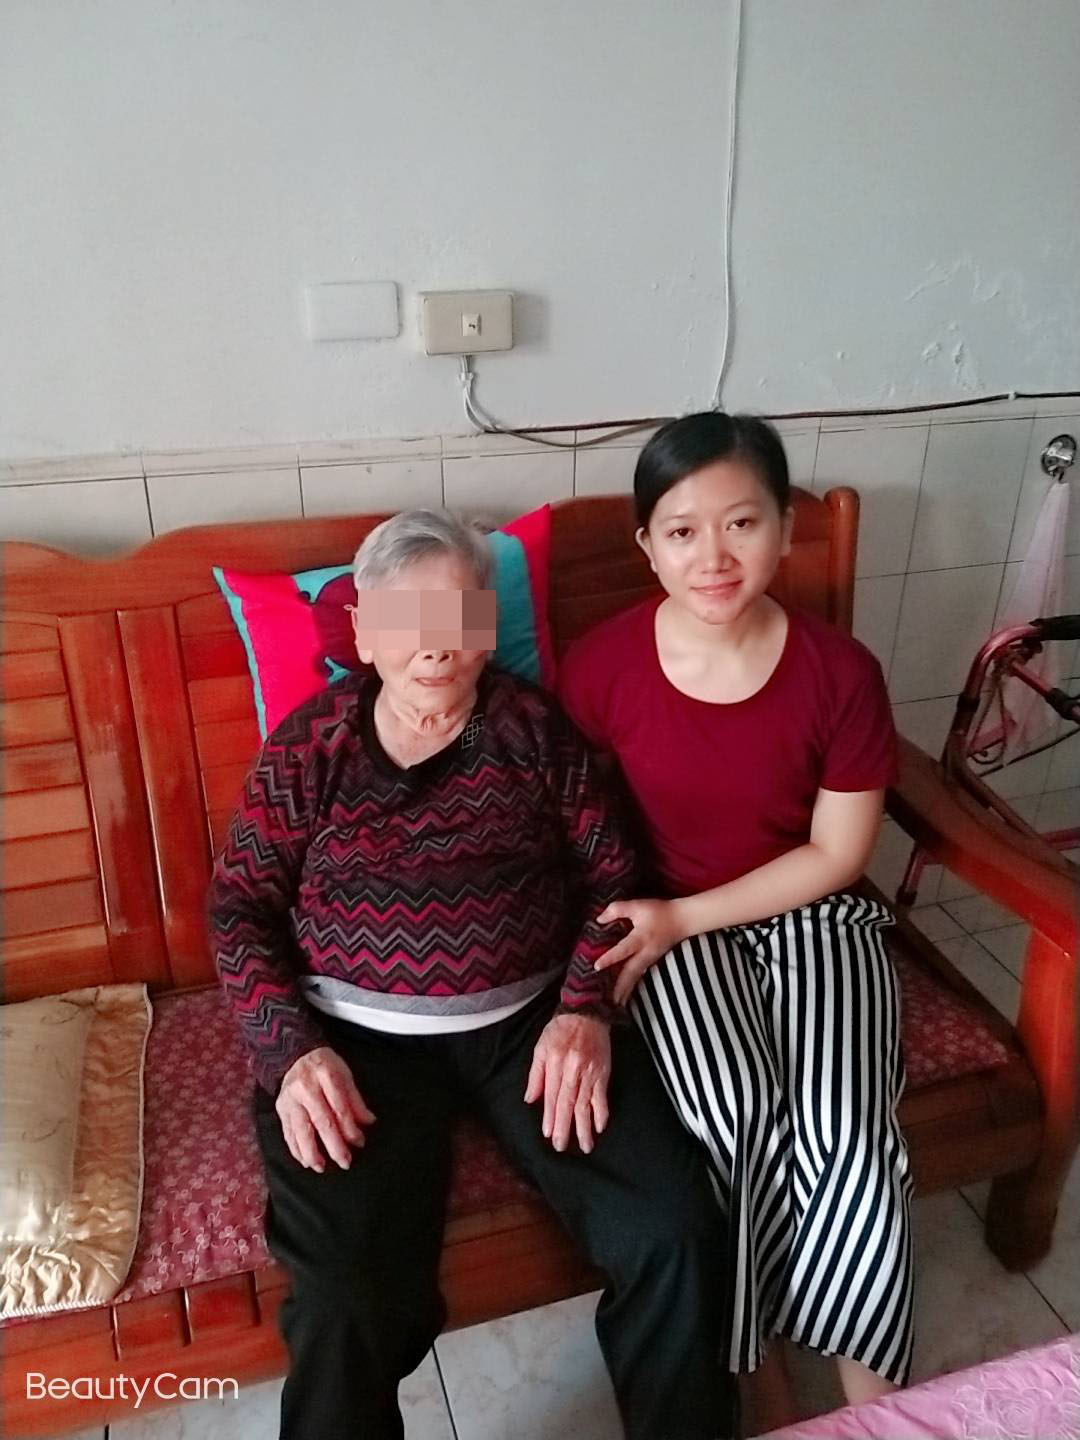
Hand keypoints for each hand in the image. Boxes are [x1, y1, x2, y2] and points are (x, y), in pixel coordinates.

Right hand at [276, 1046, 375, 1172]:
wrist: (295, 1056)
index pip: (339, 1106)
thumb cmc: (324, 1066)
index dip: (350, 1127)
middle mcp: (305, 1087)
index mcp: (325, 1074)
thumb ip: (355, 1100)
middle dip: (333, 1145)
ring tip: (321, 1166)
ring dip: (311, 1152)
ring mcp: (290, 1099)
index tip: (359, 1142)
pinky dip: (296, 1149)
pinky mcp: (281, 1109)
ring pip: (300, 1130)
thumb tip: (368, 1122)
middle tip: (345, 1161)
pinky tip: (304, 1160)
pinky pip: (288, 1132)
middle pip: (321, 1120)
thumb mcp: (344, 1074)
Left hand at [524, 1014, 610, 1153]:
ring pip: (585, 1104)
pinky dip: (602, 1112)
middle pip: (568, 1103)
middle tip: (561, 1146)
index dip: (550, 1116)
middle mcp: (573, 1069)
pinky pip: (602, 1096)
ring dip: (584, 1127)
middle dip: (565, 1127)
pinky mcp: (603, 1072)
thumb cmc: (560, 1029)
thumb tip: (530, 1099)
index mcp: (555, 1062)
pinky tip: (600, 1127)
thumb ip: (536, 1074)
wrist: (587, 1012)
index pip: (551, 1095)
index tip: (548, 1134)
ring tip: (584, 1145)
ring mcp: (590, 1072)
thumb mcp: (541, 1047)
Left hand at [593, 898, 685, 1005]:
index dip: (610, 957)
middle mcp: (645, 952)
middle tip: (608, 1000)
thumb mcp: (638, 906)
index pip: (623, 950)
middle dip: (619, 987)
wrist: (683, 919)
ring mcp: (649, 959)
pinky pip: (639, 975)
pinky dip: (631, 984)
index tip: (596, 966)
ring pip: (635, 977)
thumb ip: (617, 910)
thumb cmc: (660, 911)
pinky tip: (624, 993)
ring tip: (615, 1003)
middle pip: (630, 972)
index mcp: (640, 938)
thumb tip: (599, 919)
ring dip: (625, 990)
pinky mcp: (651, 961)